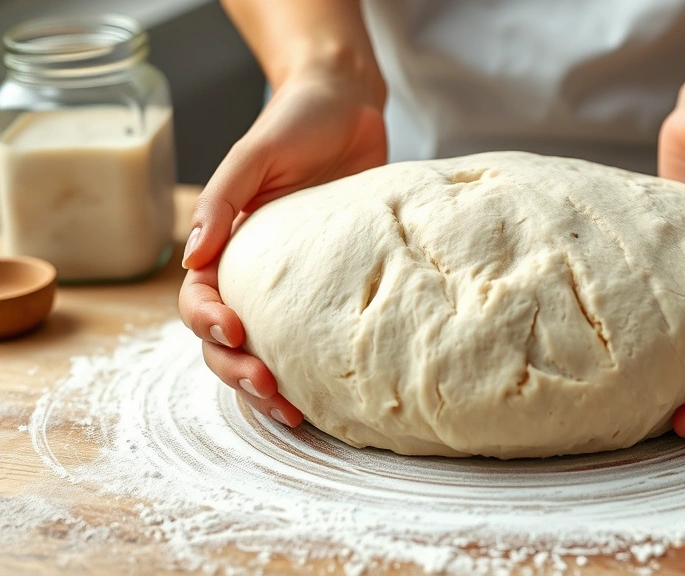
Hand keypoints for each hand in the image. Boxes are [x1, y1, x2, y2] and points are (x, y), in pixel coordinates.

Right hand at [178, 68, 386, 425]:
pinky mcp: (330, 283)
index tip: (236, 330)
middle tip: (270, 388)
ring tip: (292, 409)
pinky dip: (312, 367)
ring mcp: (292, 282)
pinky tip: (327, 393)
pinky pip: (314, 333)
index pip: (200, 298)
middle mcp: (254, 270)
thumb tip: (192, 256)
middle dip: (238, 369)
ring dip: (267, 383)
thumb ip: (224, 200)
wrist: (349, 105)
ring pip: (265, 346)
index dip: (209, 322)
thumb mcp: (254, 154)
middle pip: (226, 337)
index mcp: (225, 244)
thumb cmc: (297, 121)